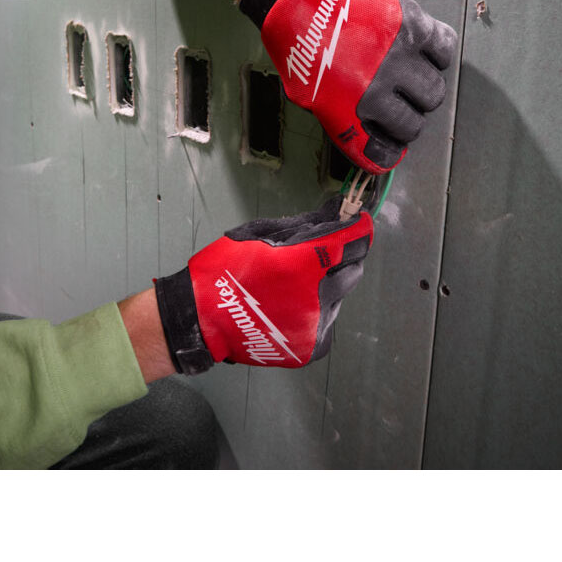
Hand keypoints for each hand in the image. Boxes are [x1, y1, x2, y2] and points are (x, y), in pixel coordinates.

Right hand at [153, 197, 372, 373]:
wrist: (201, 319)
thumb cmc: (225, 269)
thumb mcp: (259, 234)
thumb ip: (305, 225)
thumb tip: (337, 212)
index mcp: (304, 264)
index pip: (353, 242)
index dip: (359, 229)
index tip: (359, 222)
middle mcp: (317, 297)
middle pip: (351, 272)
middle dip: (340, 260)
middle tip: (313, 258)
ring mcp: (316, 327)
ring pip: (338, 299)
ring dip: (325, 289)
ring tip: (292, 288)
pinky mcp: (311, 348)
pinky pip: (325, 323)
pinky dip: (315, 313)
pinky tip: (289, 309)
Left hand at [238, 0, 457, 173]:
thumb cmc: (299, 44)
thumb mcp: (306, 95)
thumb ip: (340, 118)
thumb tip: (368, 136)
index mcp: (348, 110)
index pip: (382, 154)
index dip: (388, 153)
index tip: (389, 146)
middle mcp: (377, 89)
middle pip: (414, 124)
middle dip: (407, 119)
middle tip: (398, 103)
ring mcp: (398, 56)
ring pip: (434, 92)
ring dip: (423, 90)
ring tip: (409, 76)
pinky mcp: (412, 24)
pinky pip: (444, 50)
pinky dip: (438, 55)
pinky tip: (423, 52)